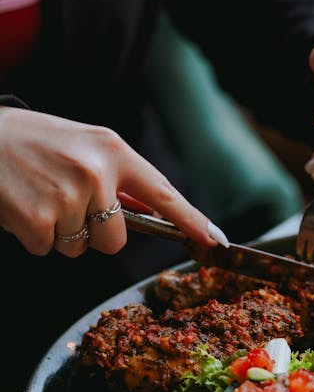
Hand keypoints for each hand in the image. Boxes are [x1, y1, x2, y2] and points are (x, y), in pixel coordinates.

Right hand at [0, 107, 226, 256]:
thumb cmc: (31, 141)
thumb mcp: (82, 144)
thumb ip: (117, 177)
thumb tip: (150, 209)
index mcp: (112, 150)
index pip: (163, 192)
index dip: (192, 220)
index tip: (215, 240)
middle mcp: (96, 173)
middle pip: (115, 240)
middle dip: (92, 234)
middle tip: (64, 202)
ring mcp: (67, 197)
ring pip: (79, 249)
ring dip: (59, 234)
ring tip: (38, 196)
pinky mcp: (38, 219)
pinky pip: (47, 250)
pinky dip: (33, 236)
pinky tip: (21, 205)